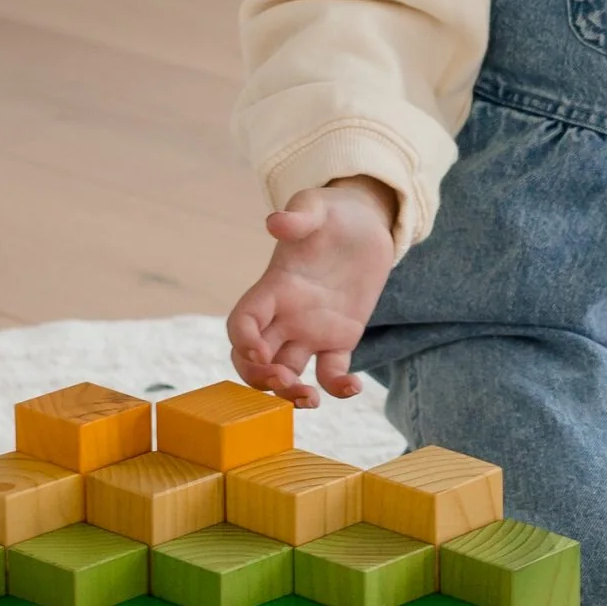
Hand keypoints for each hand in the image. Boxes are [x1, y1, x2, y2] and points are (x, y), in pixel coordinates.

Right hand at [226, 177, 397, 406]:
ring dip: (290, 392)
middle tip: (283, 382)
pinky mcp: (340, 338)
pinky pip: (331, 371)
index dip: (243, 340)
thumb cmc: (334, 213)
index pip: (242, 322)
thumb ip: (298, 216)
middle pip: (254, 358)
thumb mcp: (317, 206)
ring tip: (310, 399)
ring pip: (287, 372)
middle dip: (259, 378)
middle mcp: (286, 315)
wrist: (364, 223)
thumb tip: (276, 222)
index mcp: (274, 288)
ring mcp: (311, 330)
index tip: (259, 352)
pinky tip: (353, 387)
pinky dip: (337, 386)